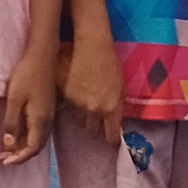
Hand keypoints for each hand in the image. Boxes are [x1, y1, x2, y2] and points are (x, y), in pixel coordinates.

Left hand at [0, 44, 59, 164]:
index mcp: (40, 119)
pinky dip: (27, 137)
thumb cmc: (27, 74)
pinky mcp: (46, 108)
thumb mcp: (14, 98)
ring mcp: (48, 114)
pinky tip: (16, 134)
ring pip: (38, 139)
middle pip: (36, 147)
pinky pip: (38, 130)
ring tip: (6, 149)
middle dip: (20, 155)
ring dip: (23, 147)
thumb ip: (11, 122)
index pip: (32, 148)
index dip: (19, 158)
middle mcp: (47, 120)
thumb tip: (9, 144)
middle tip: (2, 158)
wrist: (42, 56)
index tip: (4, 162)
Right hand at [63, 31, 125, 145]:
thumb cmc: (111, 65)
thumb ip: (117, 109)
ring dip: (83, 117)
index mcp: (112, 109)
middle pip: (92, 132)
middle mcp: (95, 110)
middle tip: (96, 119)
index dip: (111, 139)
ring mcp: (79, 105)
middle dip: (95, 128)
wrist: (92, 48)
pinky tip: (78, 95)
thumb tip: (114, 125)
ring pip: (80, 122)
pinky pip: (70, 110)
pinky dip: (73, 106)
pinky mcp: (66, 97)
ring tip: (86, 105)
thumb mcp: (121, 89)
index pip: (110, 136)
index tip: (111, 139)